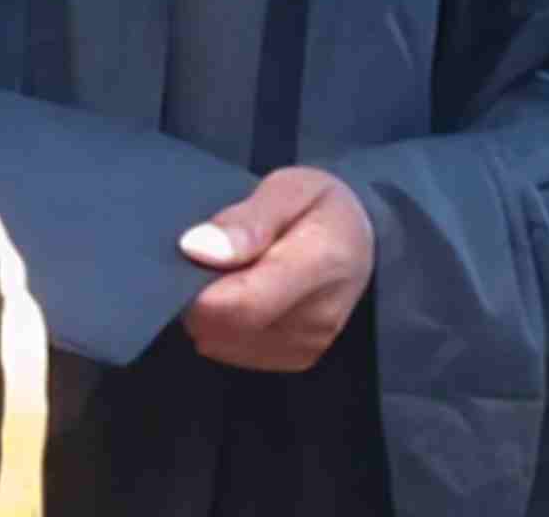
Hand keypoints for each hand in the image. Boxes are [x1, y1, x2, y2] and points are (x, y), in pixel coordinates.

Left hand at [177, 166, 374, 371]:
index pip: (243, 304)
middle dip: (200, 294)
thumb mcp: (288, 188)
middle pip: (226, 328)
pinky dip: (225, 325)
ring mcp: (309, 345)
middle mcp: (317, 317)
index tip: (186, 255)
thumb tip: (198, 249)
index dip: (198, 289)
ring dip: (211, 311)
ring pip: (223, 343)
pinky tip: (241, 293)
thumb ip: (246, 221)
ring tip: (231, 271)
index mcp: (320, 263)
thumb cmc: (320, 205)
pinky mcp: (298, 359)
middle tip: (210, 254)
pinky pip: (234, 351)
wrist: (362, 238)